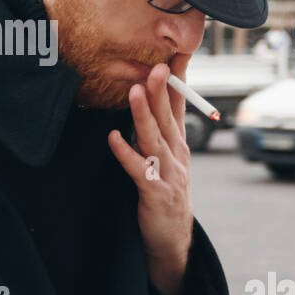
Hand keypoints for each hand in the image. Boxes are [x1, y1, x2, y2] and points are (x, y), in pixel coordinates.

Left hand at [107, 52, 194, 283]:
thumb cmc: (163, 195)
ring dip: (144, 115)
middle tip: (157, 65)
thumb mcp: (163, 160)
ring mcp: (169, 175)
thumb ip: (153, 134)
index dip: (179, 82)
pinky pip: (138, 170)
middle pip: (169, 118)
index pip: (180, 107)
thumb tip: (141, 105)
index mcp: (179, 146)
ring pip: (155, 139)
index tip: (178, 55)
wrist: (170, 240)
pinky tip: (113, 138)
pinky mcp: (154, 193)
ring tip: (136, 91)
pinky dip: (126, 154)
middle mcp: (178, 156)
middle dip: (163, 90)